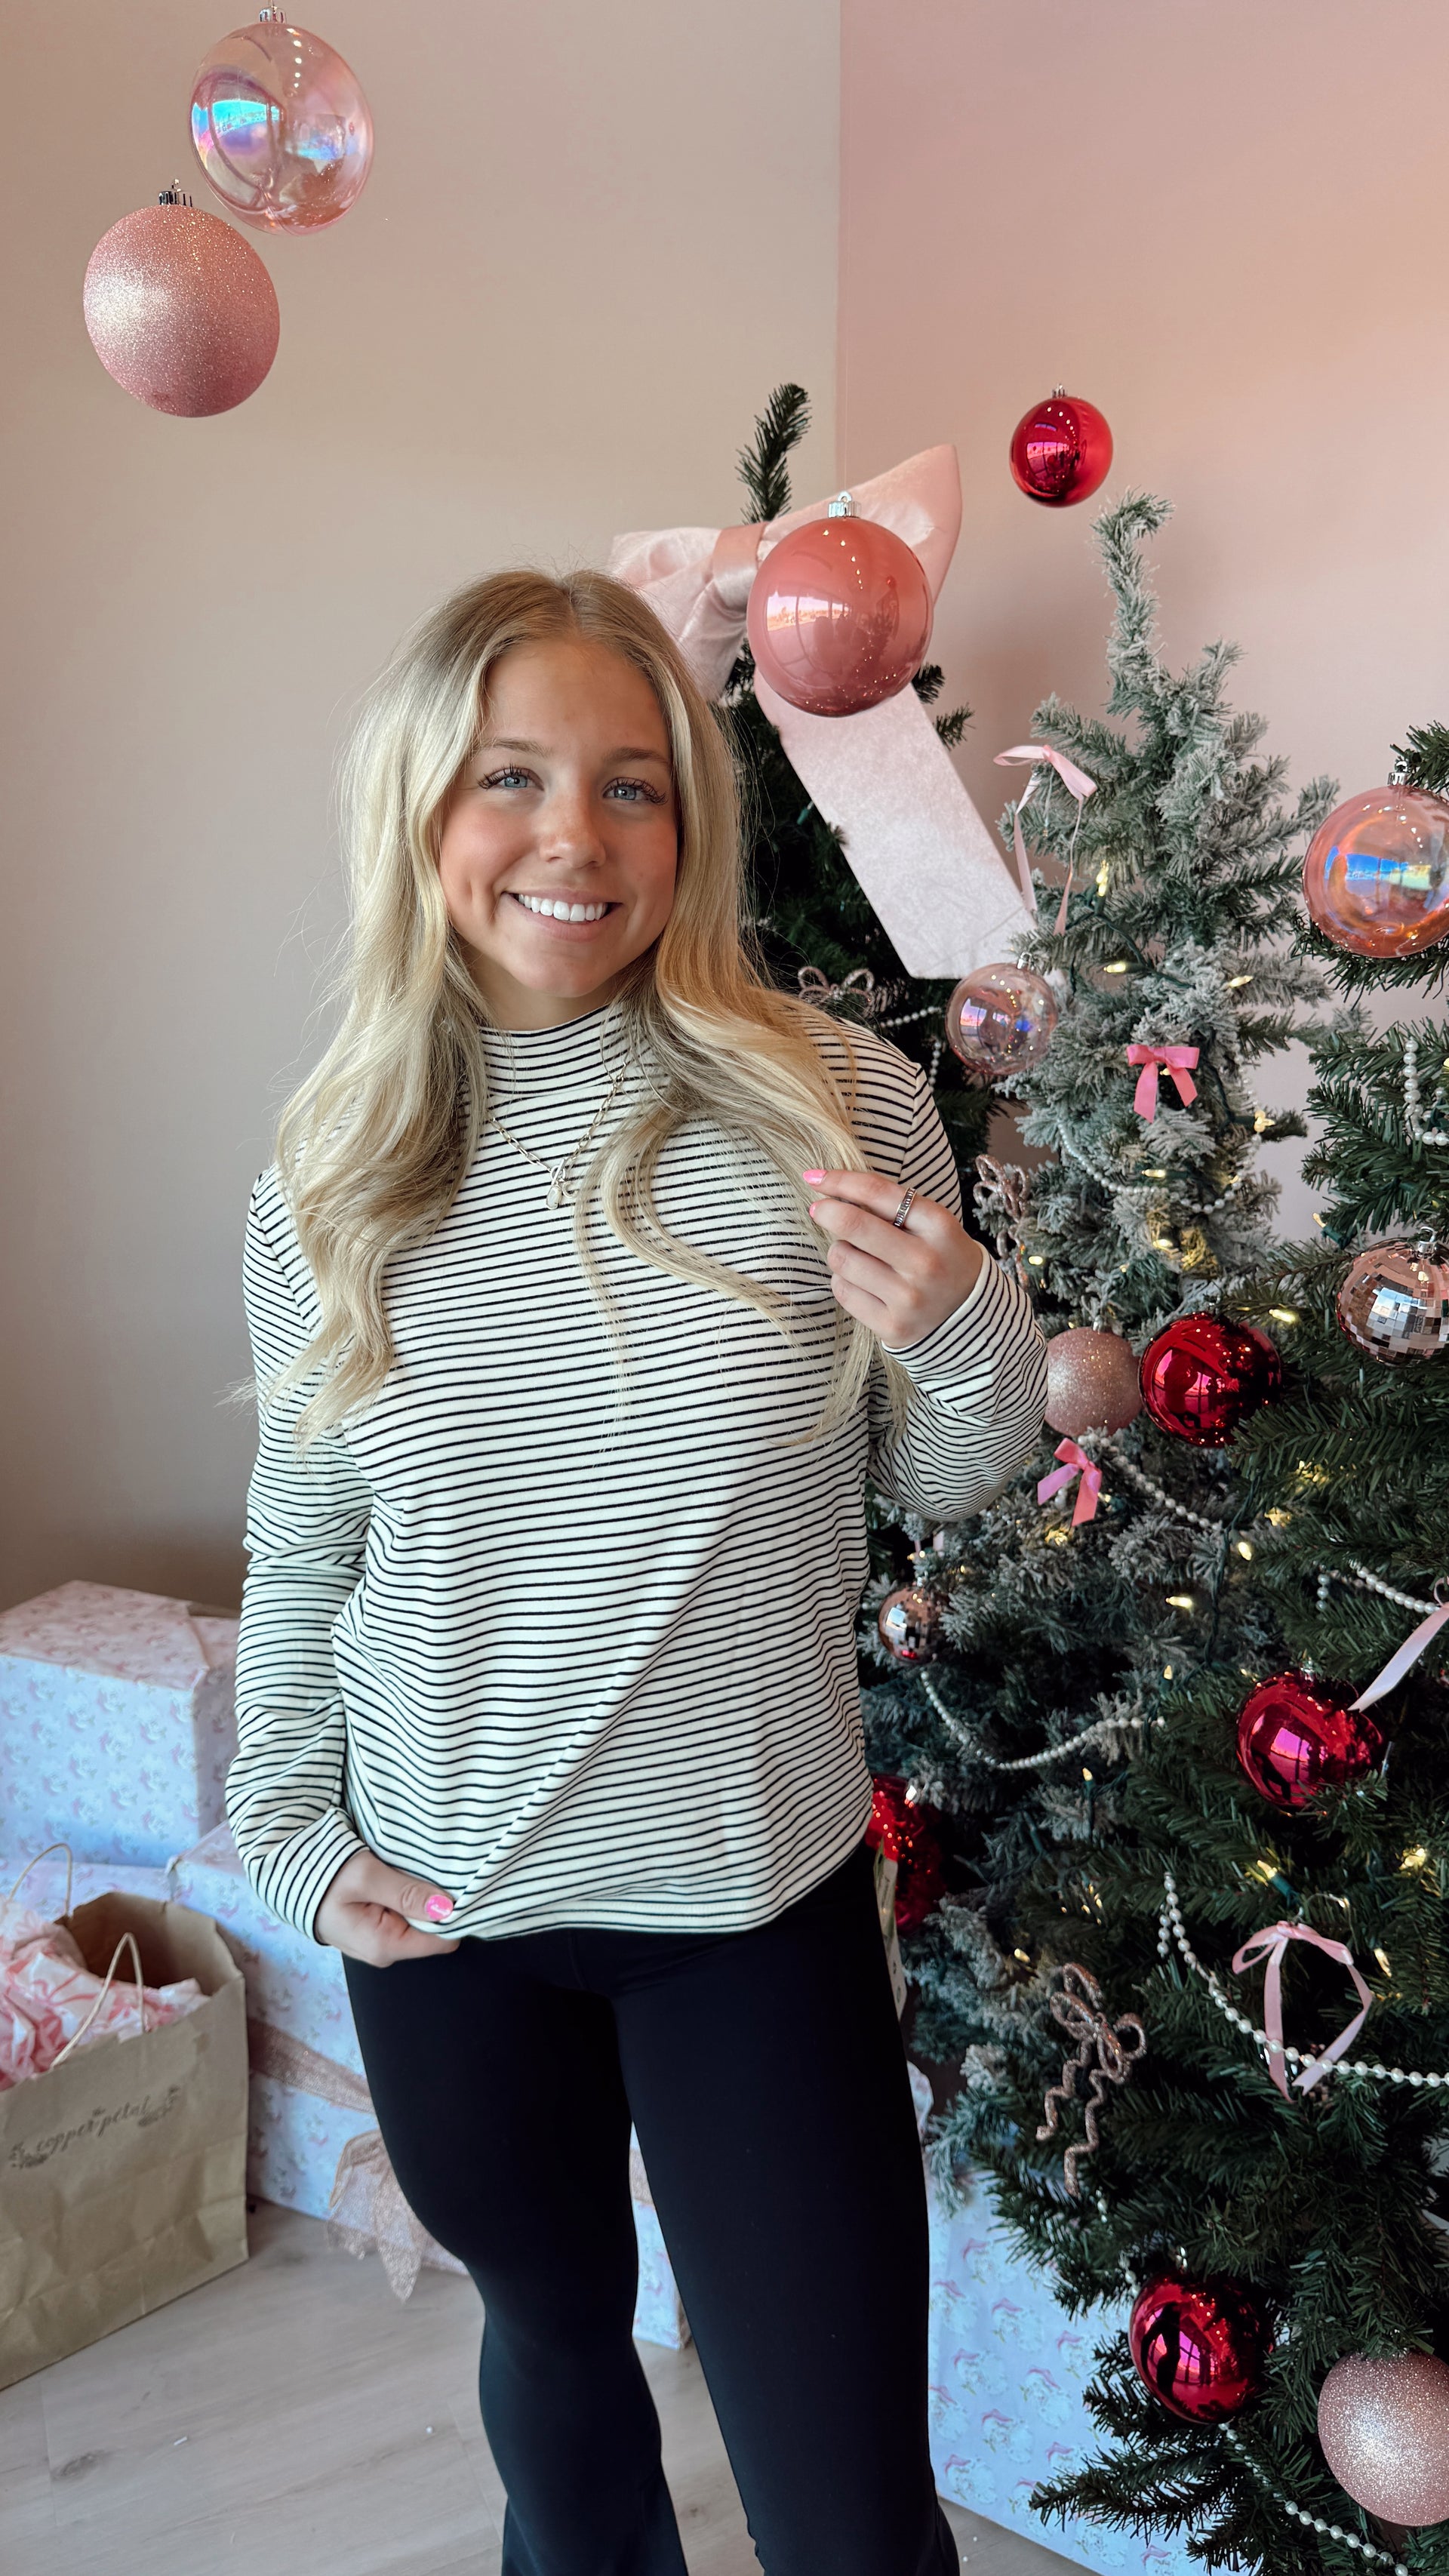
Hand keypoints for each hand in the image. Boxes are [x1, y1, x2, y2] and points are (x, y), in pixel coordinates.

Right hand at [314, 1849, 461, 1965]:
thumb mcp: (367, 1876)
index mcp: (385, 1946)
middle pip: (433, 1932)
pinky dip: (407, 1898)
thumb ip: (407, 1893)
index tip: (456, 1885)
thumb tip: (448, 1907)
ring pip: (419, 1922)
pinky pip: (404, 1917)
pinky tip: (401, 1878)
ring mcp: (380, 1942)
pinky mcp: (375, 1930)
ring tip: (413, 1871)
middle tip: (432, 1871)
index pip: (443, 1939)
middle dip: (436, 1904)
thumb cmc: (323, 1875)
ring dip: (421, 1898)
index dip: (453, 1913)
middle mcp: (385, 1952)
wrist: (287, 1875)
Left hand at [803, 1168, 983, 1350]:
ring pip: (842, 1259)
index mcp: (938, 1226)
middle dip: (826, 1211)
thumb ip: (893, 1206)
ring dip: (841, 1251)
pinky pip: (843, 1291)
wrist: (972, 1315)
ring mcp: (909, 1298)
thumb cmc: (942, 1258)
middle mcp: (925, 1262)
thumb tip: (834, 1187)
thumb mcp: (933, 1225)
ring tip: (860, 1257)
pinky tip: (863, 1283)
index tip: (815, 1177)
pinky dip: (844, 1281)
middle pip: (853, 1225)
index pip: (877, 1192)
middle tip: (819, 1209)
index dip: (839, 1180)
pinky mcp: (893, 1326)